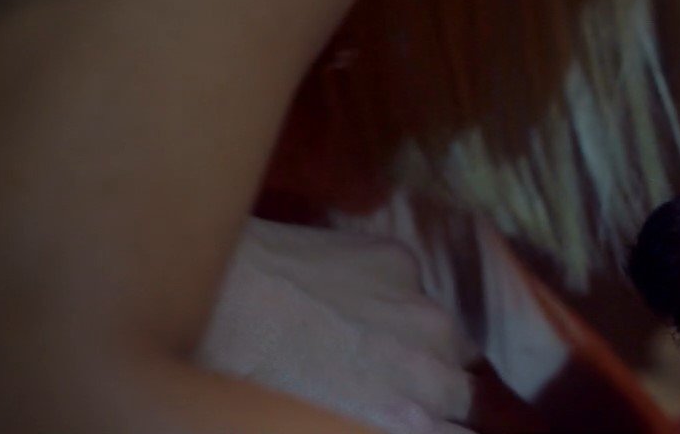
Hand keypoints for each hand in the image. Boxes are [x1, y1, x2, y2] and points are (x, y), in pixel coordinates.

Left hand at [198, 219, 480, 433]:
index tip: (413, 424)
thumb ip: (367, 422)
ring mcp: (420, 308)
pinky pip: (414, 288)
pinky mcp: (400, 261)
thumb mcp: (317, 425)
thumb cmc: (245, 379)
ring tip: (372, 344)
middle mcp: (429, 366)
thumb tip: (380, 416)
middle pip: (464, 391)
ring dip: (423, 345)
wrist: (215, 296)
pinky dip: (392, 298)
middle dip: (437, 394)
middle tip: (391, 391)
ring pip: (449, 336)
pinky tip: (347, 299)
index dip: (439, 430)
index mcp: (406, 422)